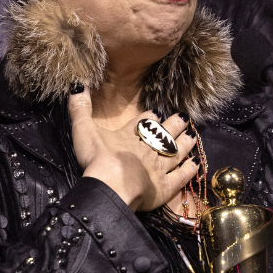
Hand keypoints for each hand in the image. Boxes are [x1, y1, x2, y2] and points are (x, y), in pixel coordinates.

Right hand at [69, 88, 198, 210]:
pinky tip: (195, 165)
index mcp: (131, 135)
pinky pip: (180, 177)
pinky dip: (189, 171)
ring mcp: (159, 168)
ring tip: (192, 137)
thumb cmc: (98, 158)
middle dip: (174, 125)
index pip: (143, 122)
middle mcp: (149, 149)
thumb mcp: (83, 130)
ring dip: (184, 144)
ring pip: (176, 153)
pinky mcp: (165, 188)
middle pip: (165, 134)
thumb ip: (80, 108)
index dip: (149, 117)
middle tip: (184, 118)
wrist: (111, 185)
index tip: (154, 114)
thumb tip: (76, 85)